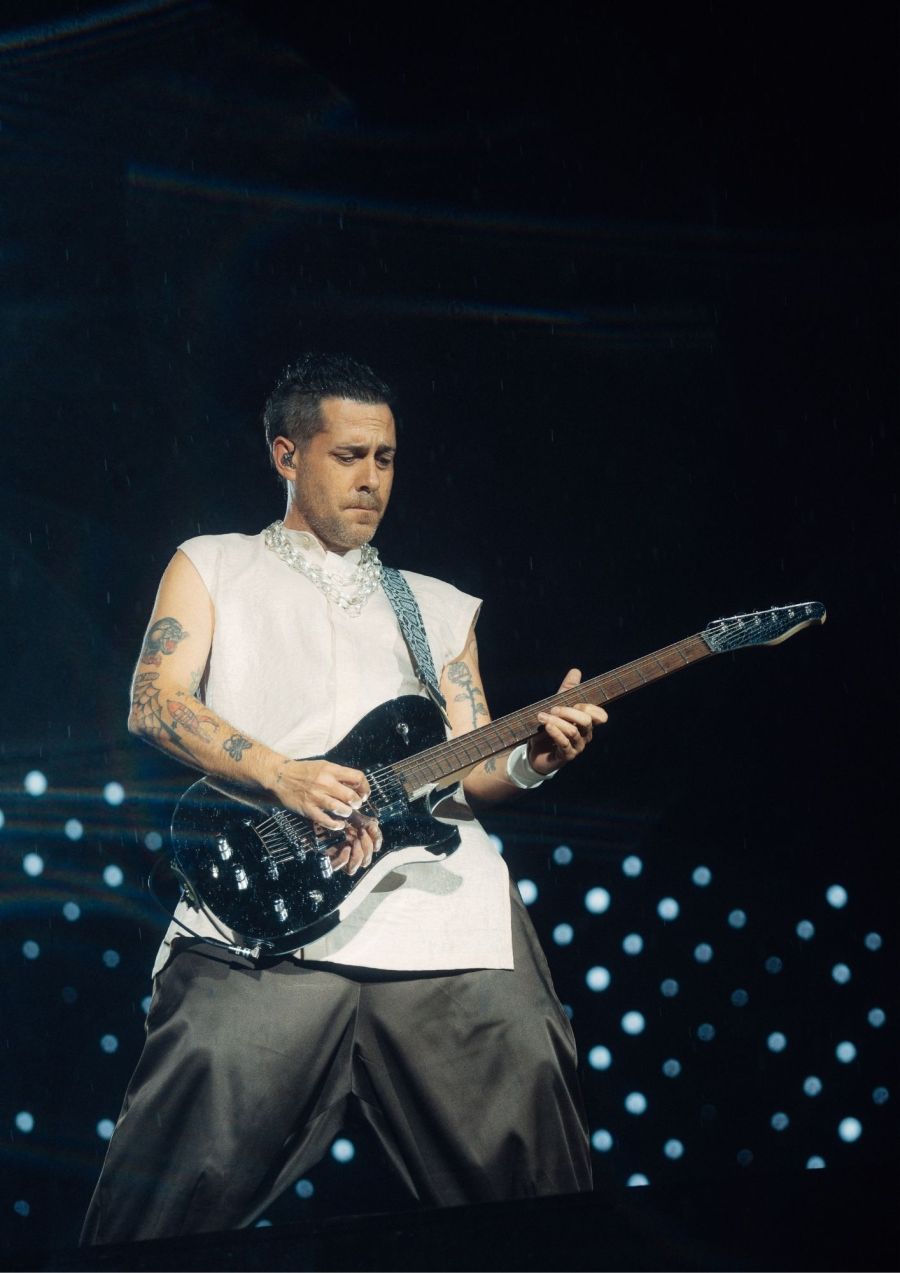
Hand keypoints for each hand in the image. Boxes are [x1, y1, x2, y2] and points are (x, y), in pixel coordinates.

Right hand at [268, 759, 381, 875]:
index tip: (363, 793)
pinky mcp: (308, 809)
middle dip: (357, 803)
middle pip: (351, 796)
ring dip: (347, 813)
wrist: (280, 776)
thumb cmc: (303, 770)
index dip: (364, 787)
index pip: (357, 777)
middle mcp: (325, 783)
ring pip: (341, 809)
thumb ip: (339, 774)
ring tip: (346, 812)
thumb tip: (356, 786)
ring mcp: (316, 797)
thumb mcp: (323, 766)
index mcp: (331, 770)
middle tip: (356, 804)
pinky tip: (339, 824)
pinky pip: (326, 820)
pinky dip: (336, 825)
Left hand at [526, 668, 607, 775]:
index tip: (574, 702)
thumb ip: (567, 690)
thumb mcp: (557, 706)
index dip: (590, 707)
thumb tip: (576, 671)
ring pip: (573, 731)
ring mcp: (577, 747)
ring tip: (542, 716)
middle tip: (553, 709)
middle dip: (569, 712)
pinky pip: (564, 744)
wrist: (535, 752)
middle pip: (587, 721)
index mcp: (586, 723)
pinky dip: (555, 733)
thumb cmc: (550, 728)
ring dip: (557, 721)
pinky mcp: (566, 756)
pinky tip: (547, 726)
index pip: (601, 716)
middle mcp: (585, 735)